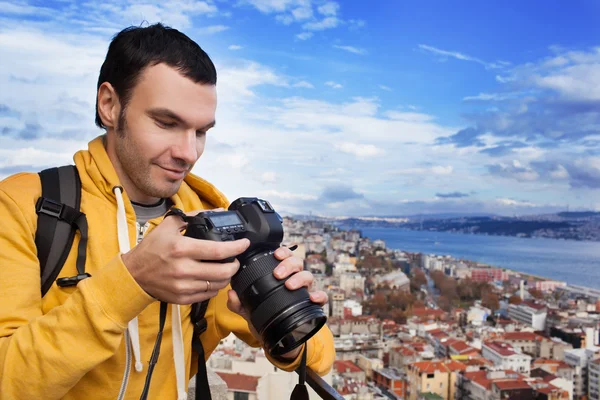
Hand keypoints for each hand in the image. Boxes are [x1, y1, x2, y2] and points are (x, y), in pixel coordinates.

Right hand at [122, 210, 249, 303]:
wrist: (133, 275)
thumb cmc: (151, 249)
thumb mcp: (168, 226)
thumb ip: (192, 217)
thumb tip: (216, 212)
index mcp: (181, 249)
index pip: (218, 250)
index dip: (236, 247)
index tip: (244, 243)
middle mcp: (183, 269)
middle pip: (223, 271)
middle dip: (235, 265)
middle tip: (235, 259)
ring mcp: (183, 286)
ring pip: (218, 285)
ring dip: (226, 276)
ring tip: (224, 268)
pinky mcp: (182, 298)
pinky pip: (208, 295)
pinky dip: (214, 286)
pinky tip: (211, 278)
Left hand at [227, 246, 327, 358]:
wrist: (277, 340)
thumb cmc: (265, 318)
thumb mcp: (249, 311)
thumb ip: (239, 303)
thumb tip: (231, 294)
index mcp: (280, 276)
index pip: (284, 257)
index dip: (282, 252)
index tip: (275, 254)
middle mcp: (294, 280)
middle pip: (297, 262)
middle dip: (288, 264)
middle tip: (277, 274)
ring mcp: (304, 291)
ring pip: (308, 275)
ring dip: (299, 278)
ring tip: (289, 285)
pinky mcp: (312, 305)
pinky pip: (321, 296)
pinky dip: (319, 295)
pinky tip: (312, 298)